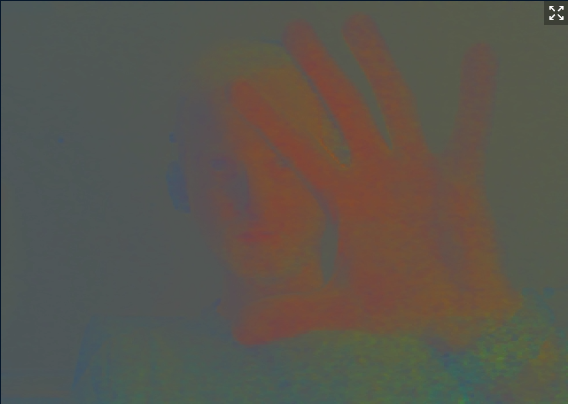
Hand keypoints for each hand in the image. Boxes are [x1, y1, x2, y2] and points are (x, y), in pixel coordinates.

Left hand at [228, 14, 522, 346]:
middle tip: (292, 27)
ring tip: (355, 20)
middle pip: (343, 113)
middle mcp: (375, 176)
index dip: (271, 125)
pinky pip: (468, 130)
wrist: (452, 312)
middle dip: (320, 72)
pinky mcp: (456, 178)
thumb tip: (239, 331)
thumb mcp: (345, 310)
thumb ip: (296, 312)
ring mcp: (416, 171)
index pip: (300, 156)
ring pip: (392, 106)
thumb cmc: (399, 305)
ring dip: (376, 65)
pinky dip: (474, 96)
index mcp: (346, 202)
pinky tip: (479, 56)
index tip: (238, 90)